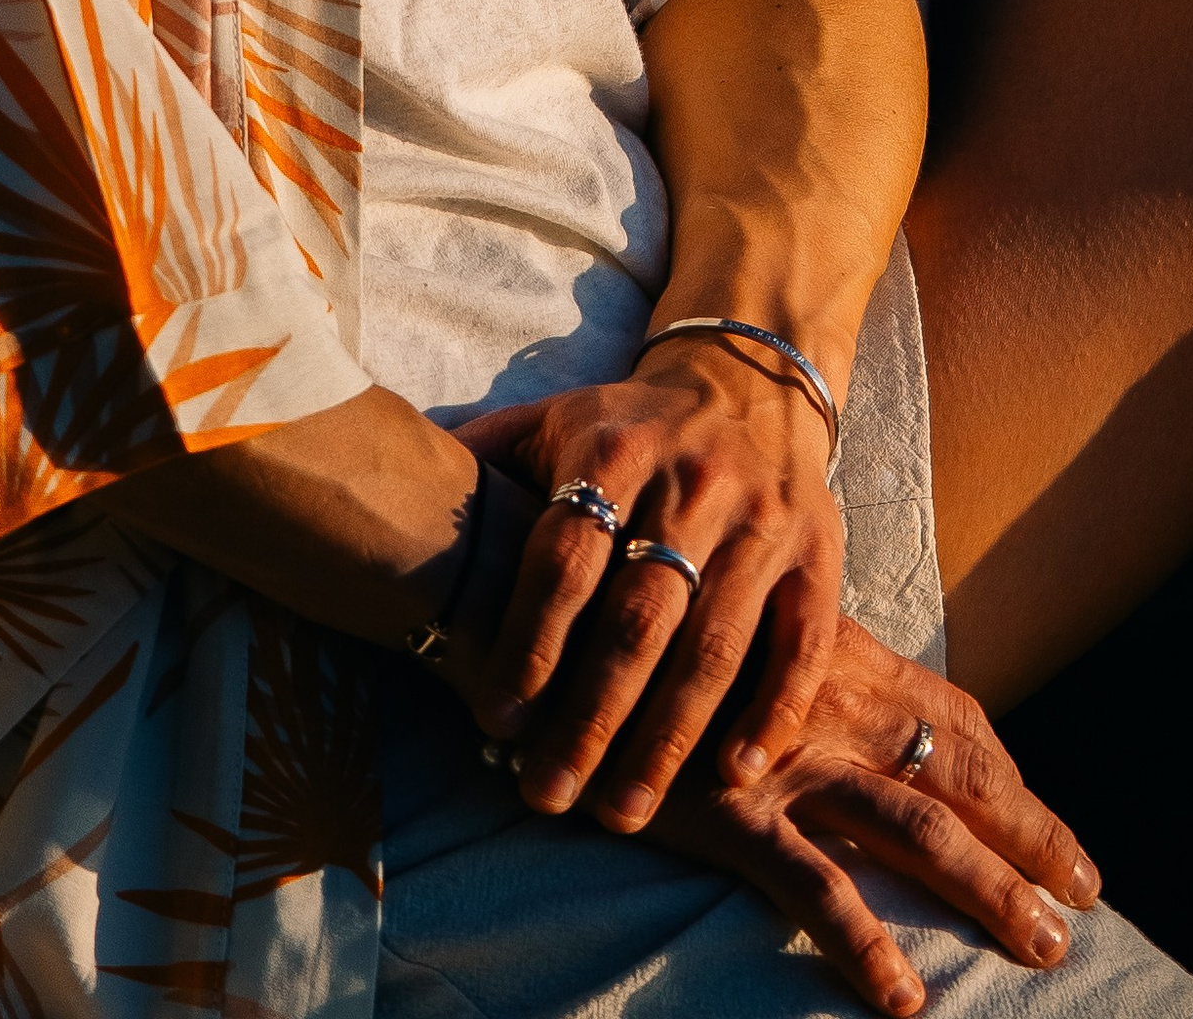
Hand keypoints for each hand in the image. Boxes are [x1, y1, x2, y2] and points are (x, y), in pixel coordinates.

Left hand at [460, 343, 846, 821]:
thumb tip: (373, 475)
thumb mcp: (551, 422)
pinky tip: (735, 773)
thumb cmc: (626, 429)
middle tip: (546, 793)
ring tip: (623, 811)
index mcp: (614, 448)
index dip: (528, 640)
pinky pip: (803, 641)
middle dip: (589, 716)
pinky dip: (774, 709)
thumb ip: (480, 458)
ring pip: (715, 643)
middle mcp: (693, 482)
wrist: (749, 382)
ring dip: (668, 737)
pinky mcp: (820, 554)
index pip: (566, 555)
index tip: (493, 720)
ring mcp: (762, 520)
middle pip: (637, 616)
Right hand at [641, 646, 1100, 1013]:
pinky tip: (905, 996)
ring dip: (989, 886)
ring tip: (1043, 944)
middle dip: (1030, 833)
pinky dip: (864, 942)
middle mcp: (826, 700)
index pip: (950, 714)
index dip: (1008, 772)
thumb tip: (828, 702)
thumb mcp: (732, 625)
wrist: (550, 609)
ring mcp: (783, 757)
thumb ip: (790, 660)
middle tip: (1083, 894)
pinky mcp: (728, 810)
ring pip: (916, 827)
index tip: (1046, 821)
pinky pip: (813, 886)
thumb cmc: (637, 615)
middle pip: (957, 772)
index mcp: (834, 654)